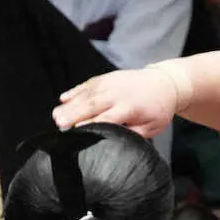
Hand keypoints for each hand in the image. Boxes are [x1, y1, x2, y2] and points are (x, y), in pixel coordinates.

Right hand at [53, 68, 178, 133]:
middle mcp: (117, 94)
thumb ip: (133, 134)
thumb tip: (115, 141)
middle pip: (92, 105)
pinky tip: (63, 99)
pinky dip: (76, 91)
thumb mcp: (151, 128)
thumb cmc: (157, 111)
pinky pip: (88, 85)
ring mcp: (110, 83)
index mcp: (129, 108)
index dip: (91, 125)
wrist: (163, 84)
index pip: (107, 118)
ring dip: (70, 104)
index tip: (77, 134)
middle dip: (75, 114)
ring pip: (87, 94)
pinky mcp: (106, 78)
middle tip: (59, 124)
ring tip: (56, 116)